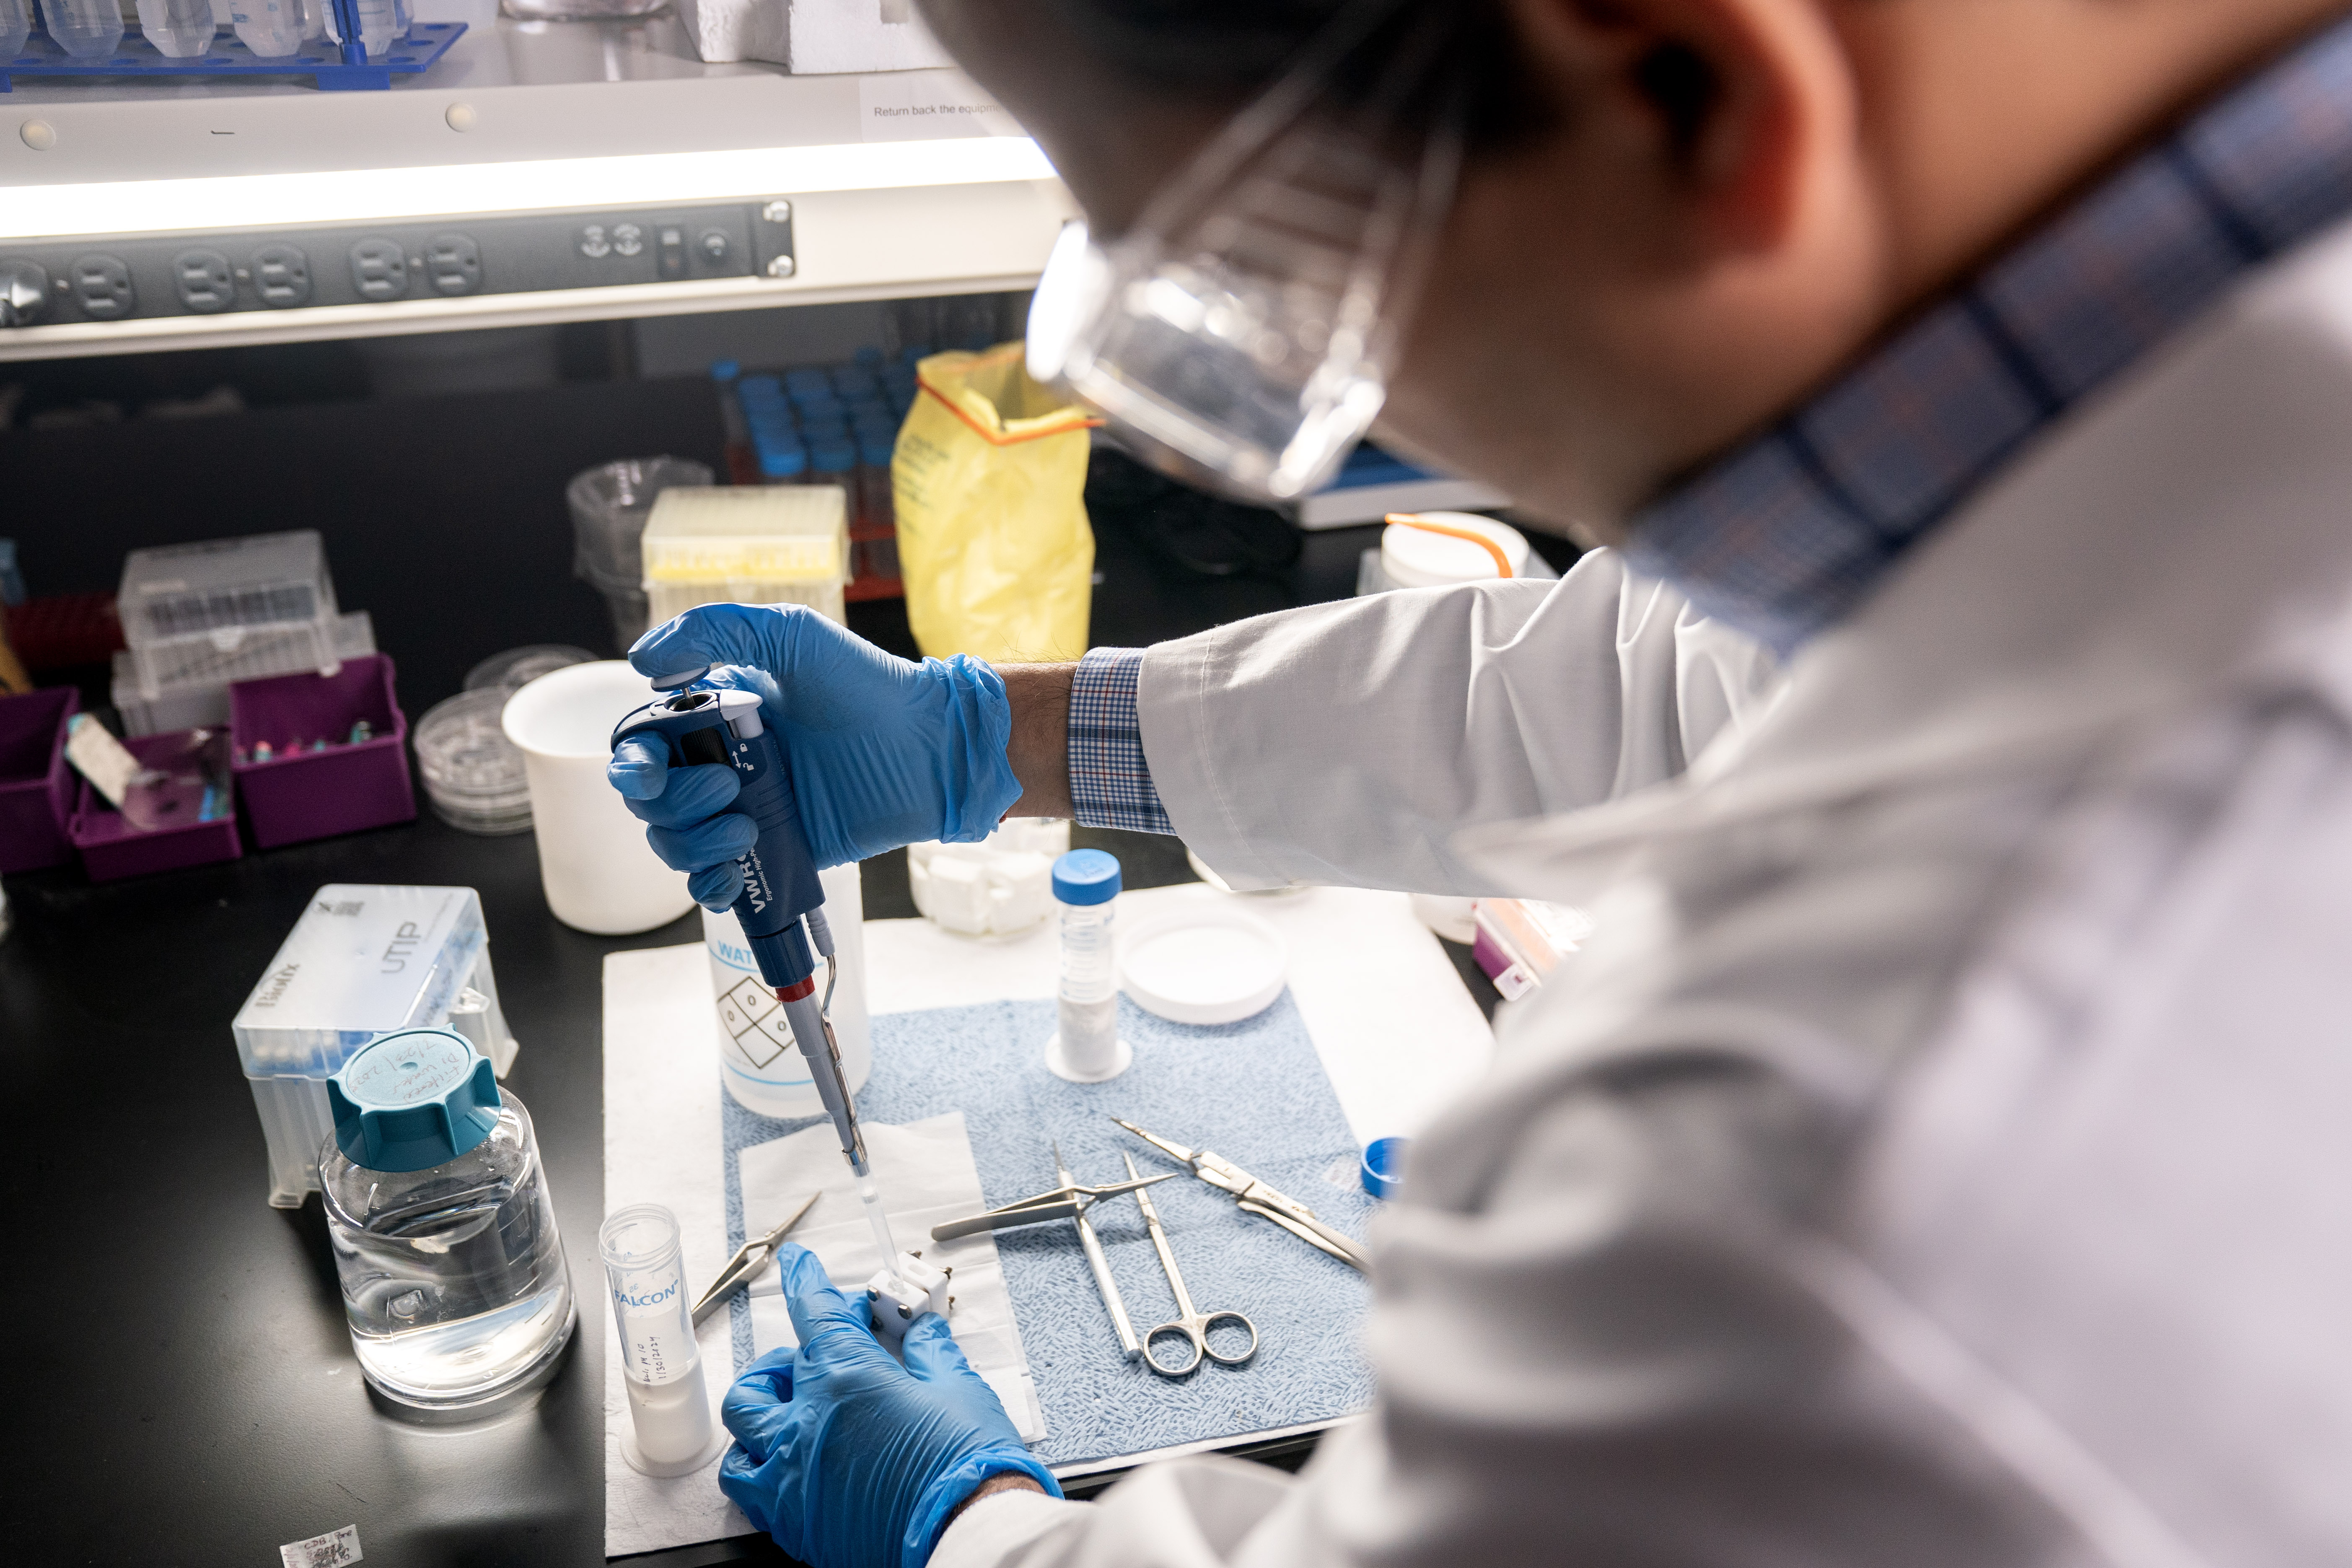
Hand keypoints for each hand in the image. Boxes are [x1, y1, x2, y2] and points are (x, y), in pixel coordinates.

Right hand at [607, 604, 1021, 906]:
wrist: (927, 747)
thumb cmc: (865, 684)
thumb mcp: (789, 635)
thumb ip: (712, 631)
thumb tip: (641, 662)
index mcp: (713, 714)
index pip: (641, 744)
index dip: (632, 762)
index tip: (653, 769)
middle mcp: (721, 763)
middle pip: (649, 800)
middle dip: (671, 802)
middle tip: (727, 787)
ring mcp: (745, 811)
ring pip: (674, 844)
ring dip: (691, 845)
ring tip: (746, 826)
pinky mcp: (774, 852)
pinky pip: (715, 883)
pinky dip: (709, 886)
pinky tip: (730, 874)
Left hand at [719, 1245, 1059, 1567]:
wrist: (969, 1534)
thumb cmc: (967, 1465)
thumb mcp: (958, 1388)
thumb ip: (931, 1354)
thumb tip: (923, 1333)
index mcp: (846, 1379)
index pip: (813, 1312)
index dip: (806, 1280)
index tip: (800, 1265)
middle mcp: (807, 1424)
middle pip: (763, 1377)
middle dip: (787, 1360)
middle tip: (819, 1361)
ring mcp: (794, 1477)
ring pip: (741, 1436)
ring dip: (760, 1416)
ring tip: (787, 1415)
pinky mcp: (797, 1524)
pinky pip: (753, 1492)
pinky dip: (764, 1470)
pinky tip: (792, 1466)